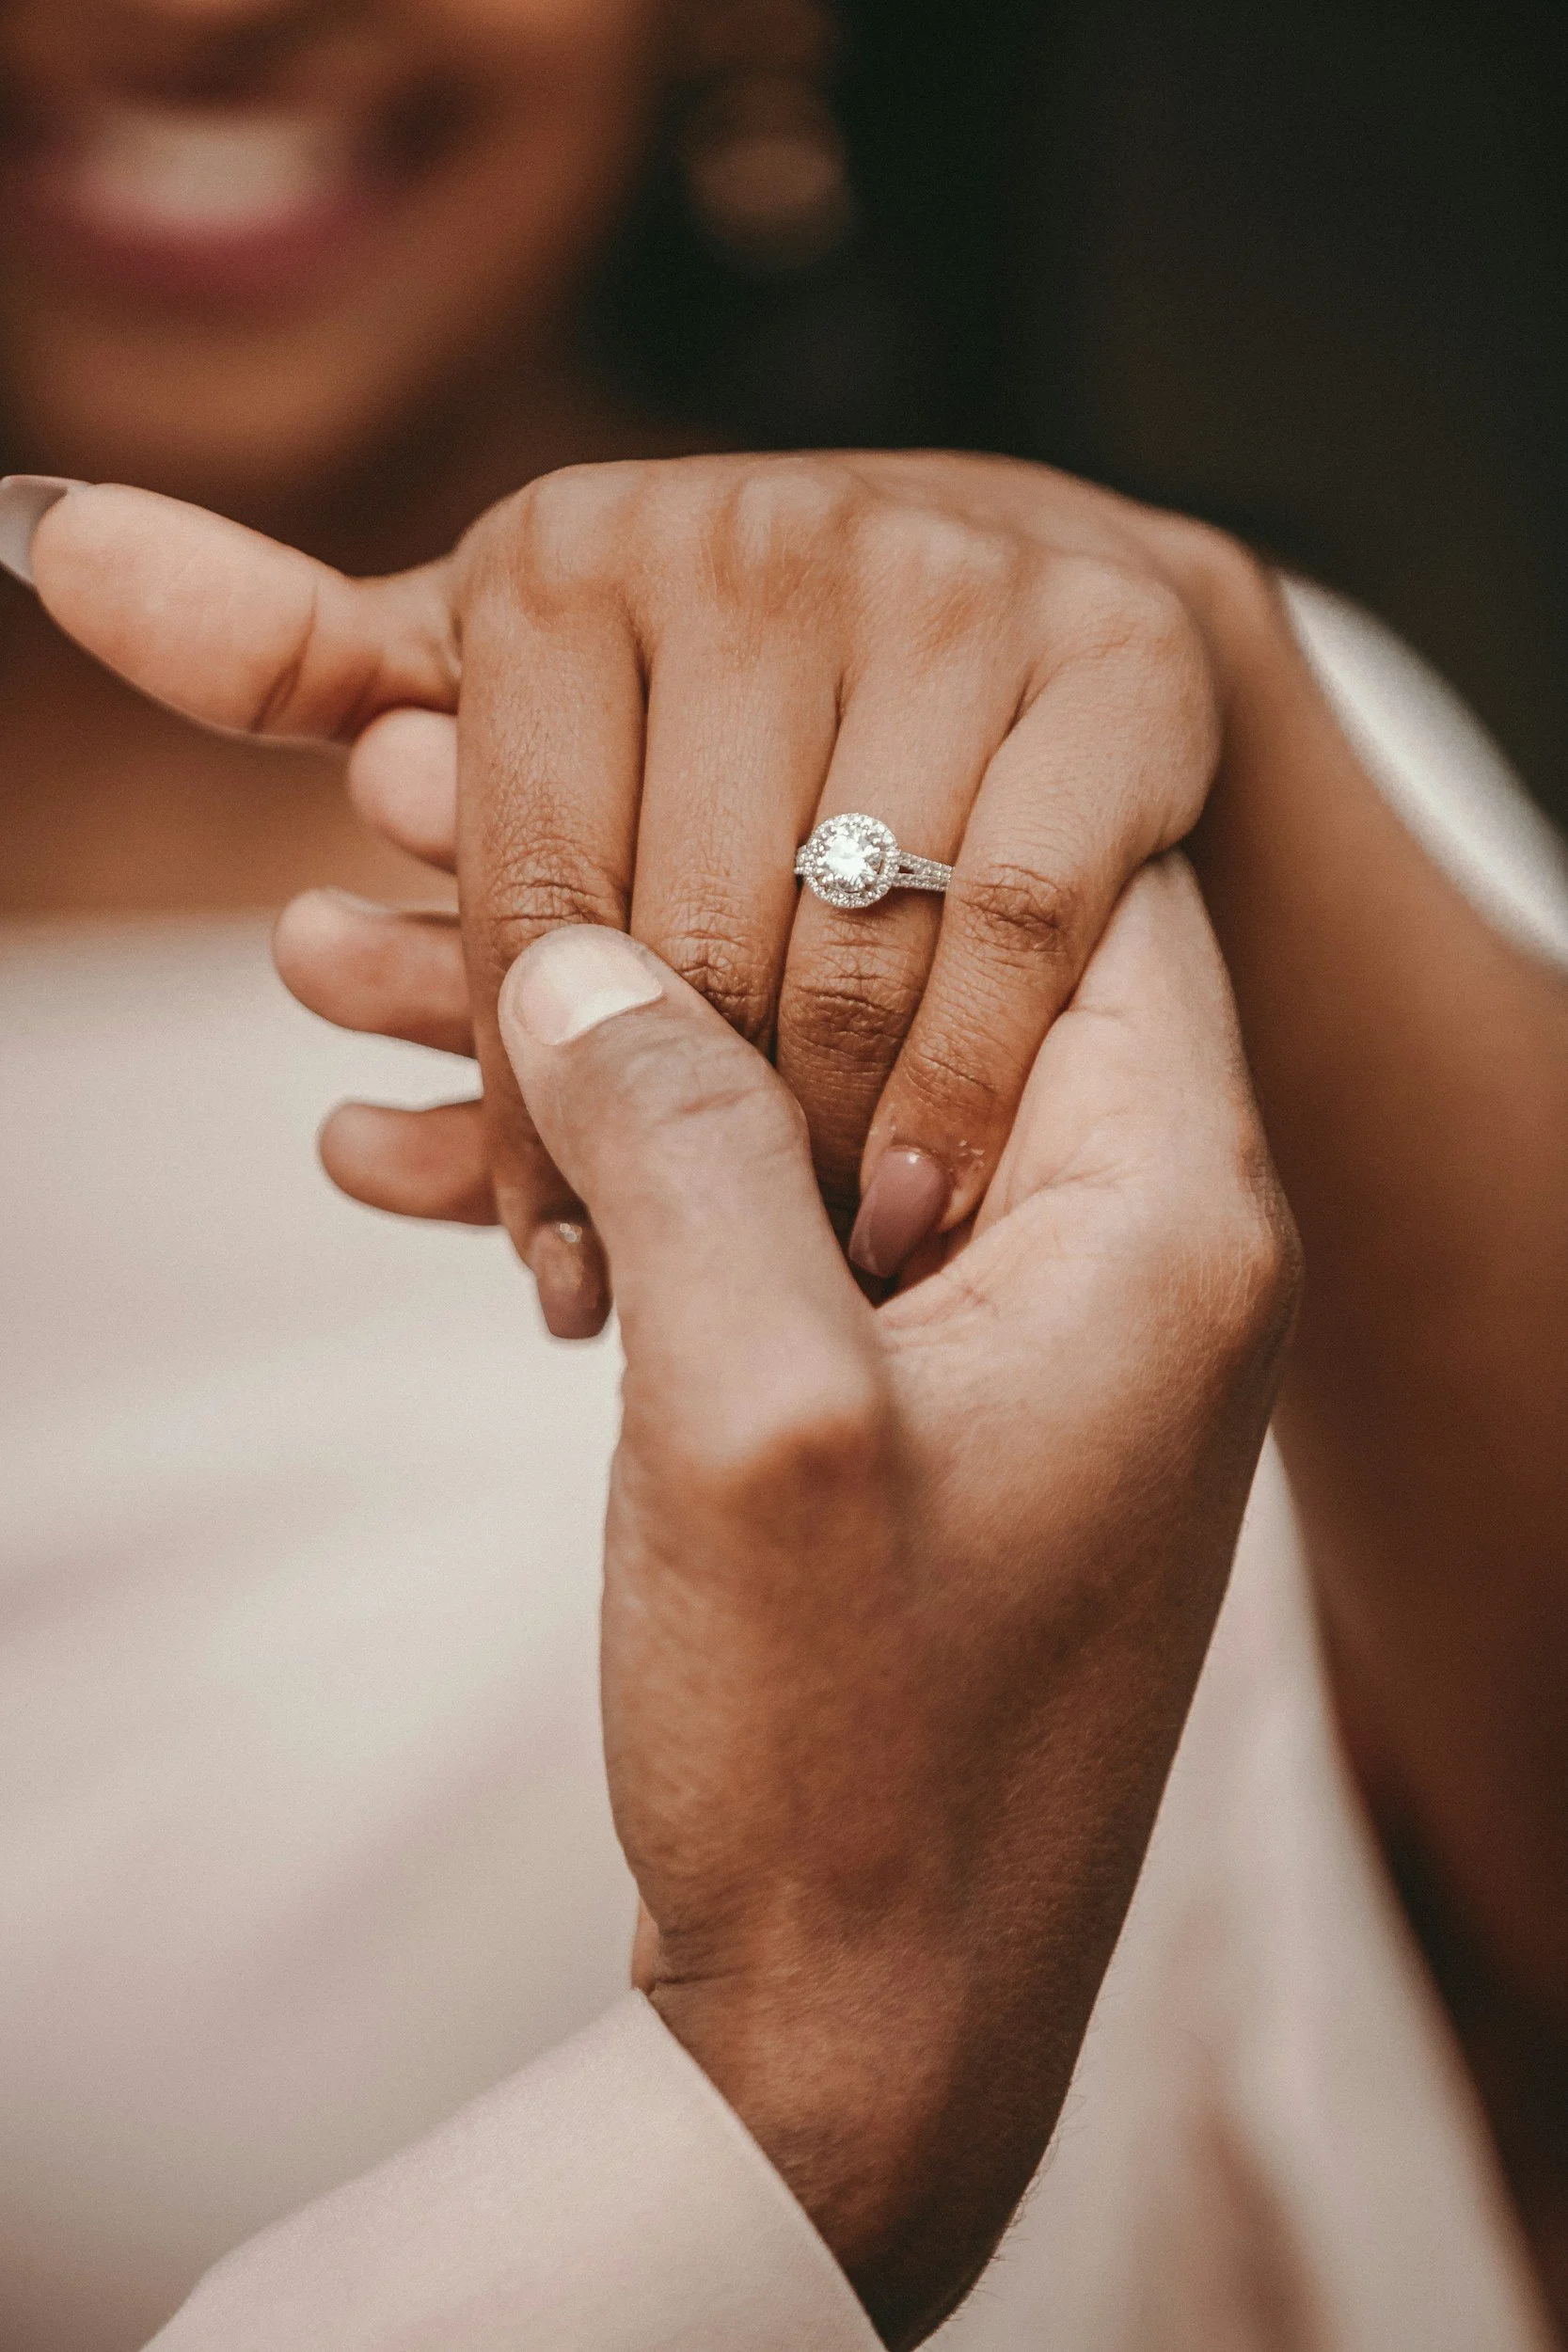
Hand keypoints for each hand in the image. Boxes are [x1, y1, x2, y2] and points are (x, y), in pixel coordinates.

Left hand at [20, 457, 1259, 1332]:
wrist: (1032, 609)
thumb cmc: (734, 684)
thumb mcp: (517, 673)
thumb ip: (300, 651)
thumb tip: (48, 541)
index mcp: (573, 555)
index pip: (525, 896)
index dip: (524, 1108)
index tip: (547, 1265)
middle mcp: (757, 540)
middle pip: (686, 938)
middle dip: (670, 1157)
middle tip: (672, 1307)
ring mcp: (952, 591)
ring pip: (851, 948)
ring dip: (814, 1153)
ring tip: (788, 1281)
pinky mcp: (1119, 665)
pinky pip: (1021, 925)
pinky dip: (967, 1088)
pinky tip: (915, 1207)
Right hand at [492, 857, 1295, 2343]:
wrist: (863, 2038)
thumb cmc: (855, 1757)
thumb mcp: (753, 1420)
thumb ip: (684, 1143)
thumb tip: (588, 953)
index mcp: (1160, 1211)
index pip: (1073, 879)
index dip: (873, 785)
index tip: (676, 723)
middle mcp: (1115, 1249)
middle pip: (892, 978)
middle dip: (664, 898)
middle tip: (432, 811)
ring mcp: (1001, 1331)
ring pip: (790, 1099)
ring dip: (588, 1045)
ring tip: (350, 969)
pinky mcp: (903, 1408)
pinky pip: (754, 1232)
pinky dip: (607, 1186)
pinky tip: (410, 1155)